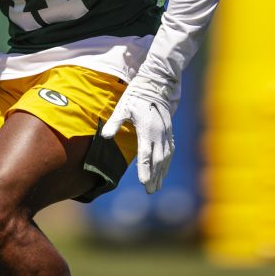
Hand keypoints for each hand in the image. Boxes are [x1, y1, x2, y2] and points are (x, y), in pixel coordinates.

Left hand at [101, 77, 175, 193]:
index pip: (146, 155)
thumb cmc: (136, 96)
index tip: (144, 183)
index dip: (145, 170)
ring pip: (166, 157)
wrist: (155, 84)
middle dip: (154, 176)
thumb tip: (104, 136)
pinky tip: (164, 170)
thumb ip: (114, 123)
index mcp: (147, 129)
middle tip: (150, 191)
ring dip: (162, 172)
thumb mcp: (123, 108)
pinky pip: (170, 150)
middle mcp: (159, 133)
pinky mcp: (169, 131)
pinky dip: (167, 162)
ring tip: (157, 186)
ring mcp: (166, 133)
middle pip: (158, 160)